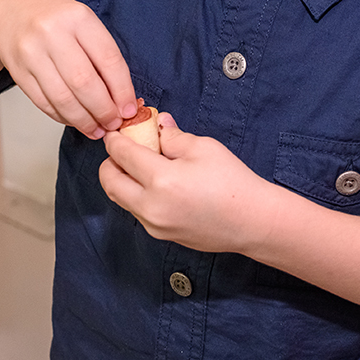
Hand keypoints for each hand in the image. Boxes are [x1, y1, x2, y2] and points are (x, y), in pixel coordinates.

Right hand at [0, 0, 136, 136]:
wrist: (12, 13)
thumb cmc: (57, 20)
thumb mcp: (85, 23)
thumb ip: (103, 55)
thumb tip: (123, 98)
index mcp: (78, 17)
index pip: (108, 59)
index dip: (122, 90)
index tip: (130, 110)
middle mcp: (53, 33)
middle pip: (84, 82)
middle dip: (103, 110)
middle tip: (114, 124)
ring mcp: (32, 53)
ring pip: (62, 98)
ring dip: (83, 120)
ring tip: (97, 129)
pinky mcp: (18, 72)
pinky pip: (43, 103)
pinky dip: (62, 117)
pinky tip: (75, 121)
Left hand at [99, 113, 277, 253]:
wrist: (251, 220)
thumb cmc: (232, 182)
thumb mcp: (203, 147)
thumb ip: (173, 136)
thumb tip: (158, 124)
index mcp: (161, 179)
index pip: (122, 154)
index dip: (115, 139)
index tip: (116, 131)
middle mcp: (150, 205)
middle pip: (108, 181)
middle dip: (110, 161)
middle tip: (125, 148)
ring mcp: (153, 224)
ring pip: (119, 198)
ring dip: (122, 179)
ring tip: (143, 165)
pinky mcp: (160, 234)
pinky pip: (136, 211)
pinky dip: (136, 194)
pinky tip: (157, 184)